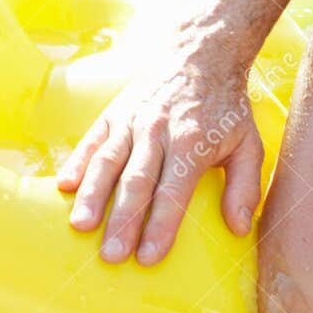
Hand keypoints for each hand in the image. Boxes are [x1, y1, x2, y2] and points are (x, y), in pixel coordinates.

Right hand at [54, 55, 263, 264]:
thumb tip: (238, 228)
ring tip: (80, 227)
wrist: (200, 54)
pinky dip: (76, 163)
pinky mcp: (113, 114)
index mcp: (192, 142)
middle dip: (123, 220)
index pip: (174, 190)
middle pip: (137, 181)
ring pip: (108, 161)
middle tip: (111, 256)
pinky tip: (63, 188)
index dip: (161, 225)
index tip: (149, 257)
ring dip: (92, 195)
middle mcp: (158, 131)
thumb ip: (245, 186)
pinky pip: (92, 141)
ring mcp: (132, 120)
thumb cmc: (225, 109)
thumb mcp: (248, 143)